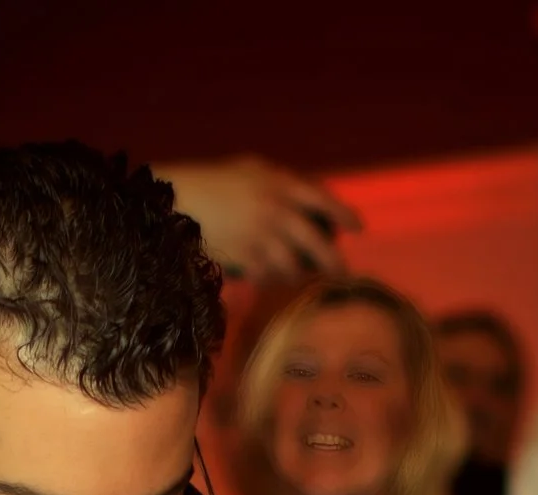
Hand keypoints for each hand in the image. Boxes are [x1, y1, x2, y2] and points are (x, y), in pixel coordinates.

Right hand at [158, 158, 354, 282]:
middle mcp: (276, 211)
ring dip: (300, 276)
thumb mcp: (252, 168)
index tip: (359, 228)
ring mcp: (260, 236)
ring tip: (304, 281)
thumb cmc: (215, 181)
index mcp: (280, 184)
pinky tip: (273, 283)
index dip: (343, 213)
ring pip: (292, 264)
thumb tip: (305, 199)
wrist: (179, 200)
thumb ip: (280, 182)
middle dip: (332, 260)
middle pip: (315, 241)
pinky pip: (266, 276)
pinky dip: (272, 281)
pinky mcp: (243, 257)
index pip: (322, 199)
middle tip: (343, 275)